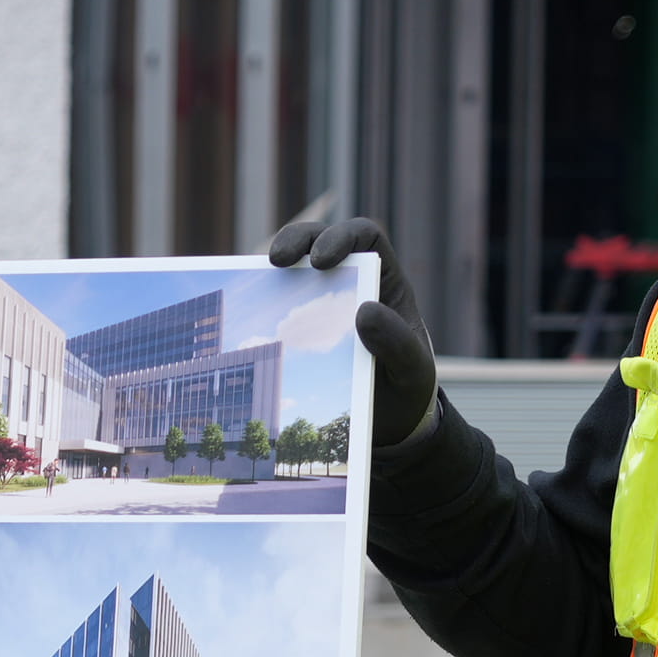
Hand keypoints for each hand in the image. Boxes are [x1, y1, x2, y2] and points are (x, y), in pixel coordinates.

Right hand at [267, 216, 435, 447]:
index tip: (321, 261)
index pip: (363, 237)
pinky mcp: (301, 331)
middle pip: (319, 241)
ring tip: (257, 281)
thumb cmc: (407, 387)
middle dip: (296, 241)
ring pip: (294, 271)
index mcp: (384, 280)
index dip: (340, 237)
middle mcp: (351, 283)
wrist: (390, 420)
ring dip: (271, 271)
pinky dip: (259, 309)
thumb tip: (364, 310)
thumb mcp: (413, 369)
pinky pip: (277, 310)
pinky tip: (245, 321)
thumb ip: (397, 342)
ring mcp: (322, 306)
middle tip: (277, 260)